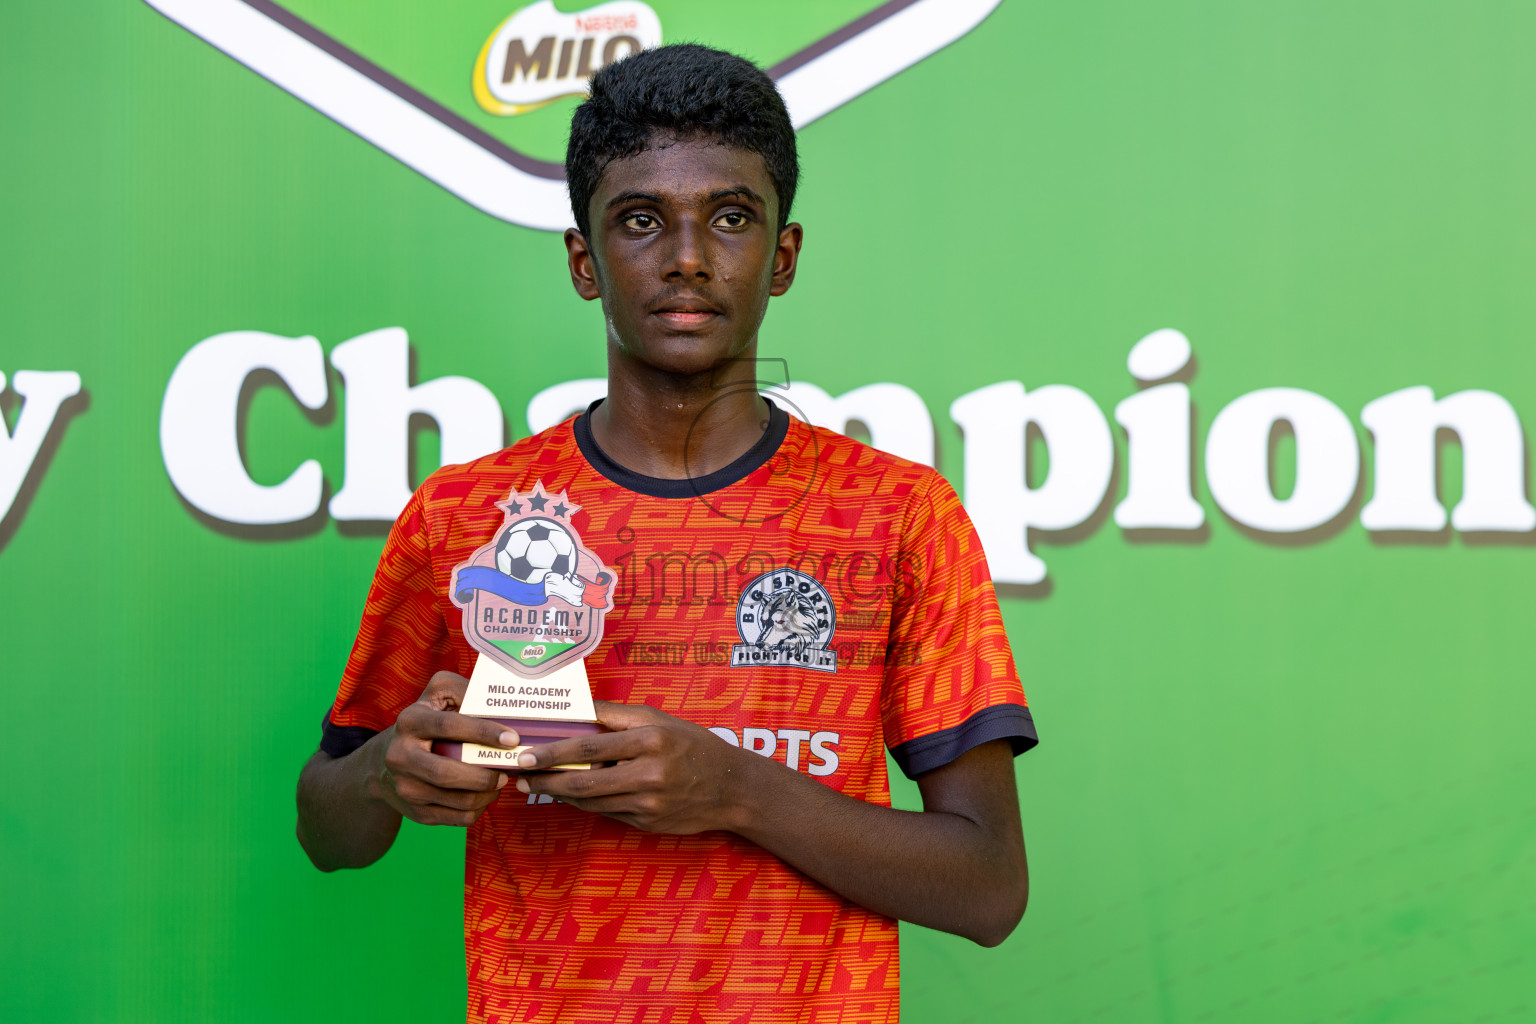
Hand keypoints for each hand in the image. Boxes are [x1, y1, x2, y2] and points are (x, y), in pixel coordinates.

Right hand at [374, 670, 518, 826]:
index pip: (449, 726)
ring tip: (501, 782)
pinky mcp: (415, 812)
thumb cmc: (428, 721)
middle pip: (446, 772)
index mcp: (410, 721)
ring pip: (456, 800)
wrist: (388, 760)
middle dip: (484, 775)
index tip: (512, 738)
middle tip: (508, 771)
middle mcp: (400, 755)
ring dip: (487, 794)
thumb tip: (500, 700)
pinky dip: (479, 809)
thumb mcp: (439, 696)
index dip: (483, 732)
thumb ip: (465, 691)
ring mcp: (405, 787)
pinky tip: (485, 795)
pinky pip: (457, 818)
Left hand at [514, 701, 750, 833]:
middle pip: (584, 781)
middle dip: (546, 779)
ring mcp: (649, 803)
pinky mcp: (648, 824)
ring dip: (560, 794)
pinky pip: (607, 813)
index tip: (527, 753)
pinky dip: (586, 804)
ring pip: (591, 801)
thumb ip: (617, 715)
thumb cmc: (693, 745)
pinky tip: (571, 795)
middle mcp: (650, 773)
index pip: (591, 747)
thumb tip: (576, 710)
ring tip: (537, 784)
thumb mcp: (660, 720)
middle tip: (520, 776)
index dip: (554, 752)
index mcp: (651, 740)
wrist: (732, 788)